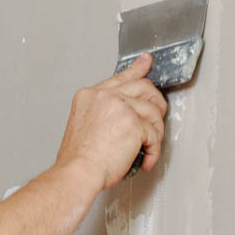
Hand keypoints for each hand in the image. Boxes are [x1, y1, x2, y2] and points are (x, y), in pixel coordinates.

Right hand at [54, 53, 168, 188]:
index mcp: (90, 95)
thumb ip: (103, 113)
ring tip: (146, 147)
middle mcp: (105, 96)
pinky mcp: (134, 123)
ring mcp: (121, 107)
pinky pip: (154, 135)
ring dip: (155, 132)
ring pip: (154, 111)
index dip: (137, 68)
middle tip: (156, 118)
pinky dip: (153, 151)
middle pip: (144, 87)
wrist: (77, 172)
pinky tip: (145, 159)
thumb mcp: (84, 125)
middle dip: (156, 103)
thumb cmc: (78, 158)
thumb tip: (124, 116)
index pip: (120, 77)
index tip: (146, 62)